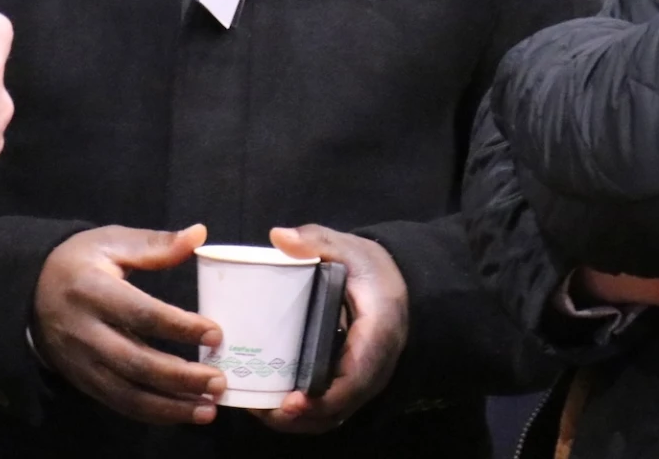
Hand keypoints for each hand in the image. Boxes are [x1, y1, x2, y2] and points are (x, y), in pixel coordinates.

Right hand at [32, 223, 225, 425]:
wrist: (28, 291)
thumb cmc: (79, 262)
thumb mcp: (111, 242)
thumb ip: (155, 245)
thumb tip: (199, 234)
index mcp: (93, 290)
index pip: (141, 313)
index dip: (179, 327)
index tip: (214, 334)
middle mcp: (85, 332)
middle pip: (136, 362)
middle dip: (180, 377)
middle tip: (218, 381)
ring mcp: (82, 363)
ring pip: (128, 394)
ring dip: (171, 406)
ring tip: (208, 409)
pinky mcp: (83, 382)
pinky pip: (120, 405)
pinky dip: (153, 414)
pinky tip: (183, 412)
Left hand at [255, 225, 408, 433]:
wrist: (400, 281)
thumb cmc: (372, 268)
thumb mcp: (349, 248)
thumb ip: (316, 240)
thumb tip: (278, 236)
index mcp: (376, 335)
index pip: (354, 379)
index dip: (322, 399)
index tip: (289, 403)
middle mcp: (374, 367)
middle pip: (338, 408)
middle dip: (300, 417)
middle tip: (258, 409)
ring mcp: (365, 379)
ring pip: (333, 415)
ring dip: (298, 421)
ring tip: (258, 409)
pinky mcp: (353, 382)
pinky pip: (331, 408)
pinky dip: (305, 414)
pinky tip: (273, 404)